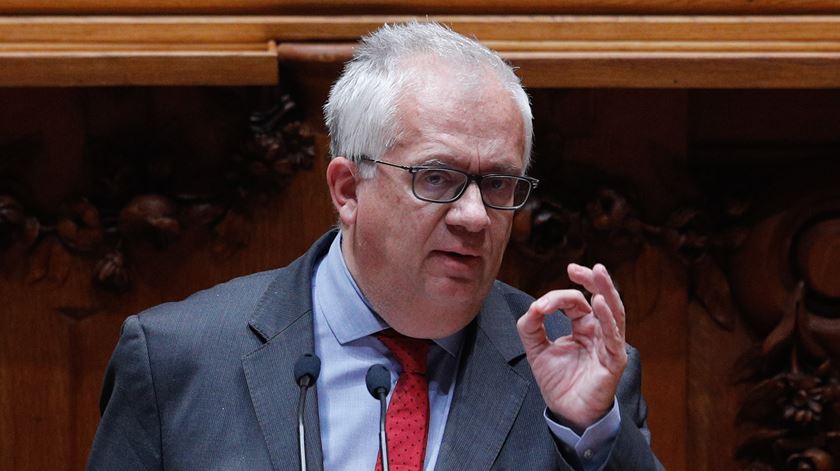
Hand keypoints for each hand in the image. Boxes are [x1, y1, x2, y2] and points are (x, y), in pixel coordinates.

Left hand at [516, 263, 626, 431]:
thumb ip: (531, 327)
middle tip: (577, 268)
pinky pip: (613, 336)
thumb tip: (533, 306)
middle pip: (601, 299)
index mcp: (583, 327)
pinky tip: (599, 303)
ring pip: (614, 311)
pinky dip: (608, 318)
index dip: (558, 298)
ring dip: (606, 290)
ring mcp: (609, 345)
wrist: (566, 413)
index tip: (540, 307)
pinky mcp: (614, 360)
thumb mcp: (537, 350)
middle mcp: (599, 332)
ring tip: (598, 273)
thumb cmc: (558, 382)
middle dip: (592, 280)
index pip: (575, 302)